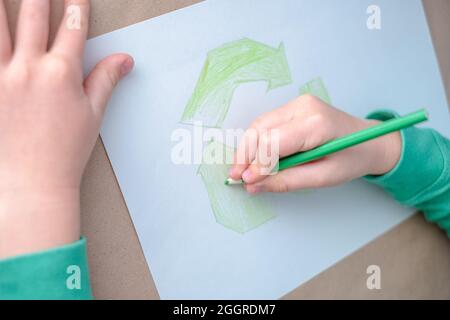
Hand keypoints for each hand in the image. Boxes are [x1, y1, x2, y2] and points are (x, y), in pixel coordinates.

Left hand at [0, 0, 132, 257]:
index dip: (76, 6)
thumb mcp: (92, 114)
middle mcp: (29, 68)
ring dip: (2, 6)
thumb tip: (125, 59)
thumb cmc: (65, 152)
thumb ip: (105, 80)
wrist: (31, 182)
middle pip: (33, 16)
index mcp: (62, 73)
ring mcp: (1, 77)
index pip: (72, 27)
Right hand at [229, 95, 401, 193]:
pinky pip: (267, 123)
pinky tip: (254, 158)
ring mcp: (298, 103)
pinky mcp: (294, 106)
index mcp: (316, 124)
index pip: (273, 142)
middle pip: (260, 129)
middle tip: (235, 178)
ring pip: (259, 124)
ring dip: (247, 148)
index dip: (256, 163)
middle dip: (245, 155)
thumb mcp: (323, 177)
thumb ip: (287, 180)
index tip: (246, 183)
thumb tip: (253, 185)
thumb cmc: (352, 160)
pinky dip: (257, 141)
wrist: (371, 140)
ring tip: (241, 170)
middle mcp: (304, 107)